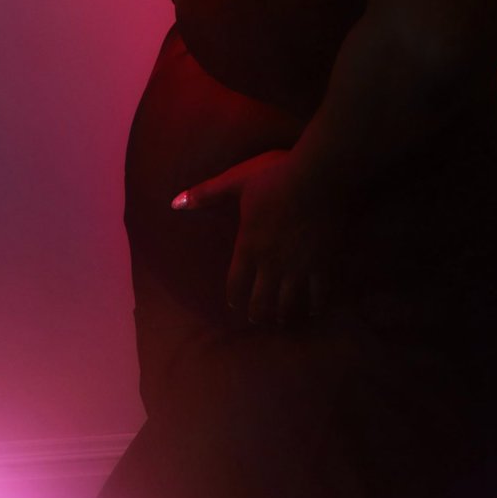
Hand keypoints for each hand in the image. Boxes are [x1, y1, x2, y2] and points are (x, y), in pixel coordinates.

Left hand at [171, 149, 350, 328]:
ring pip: (288, 301)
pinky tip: (315, 309)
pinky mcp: (322, 262)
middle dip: (258, 312)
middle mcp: (271, 263)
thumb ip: (206, 194)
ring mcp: (298, 265)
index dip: (234, 297)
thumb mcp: (236, 182)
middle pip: (261, 300)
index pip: (236, 282)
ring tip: (283, 320)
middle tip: (258, 317)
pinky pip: (319, 291)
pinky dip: (316, 303)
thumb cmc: (273, 177)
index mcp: (248, 246)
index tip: (234, 305)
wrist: (315, 177)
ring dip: (283, 313)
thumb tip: (174, 202)